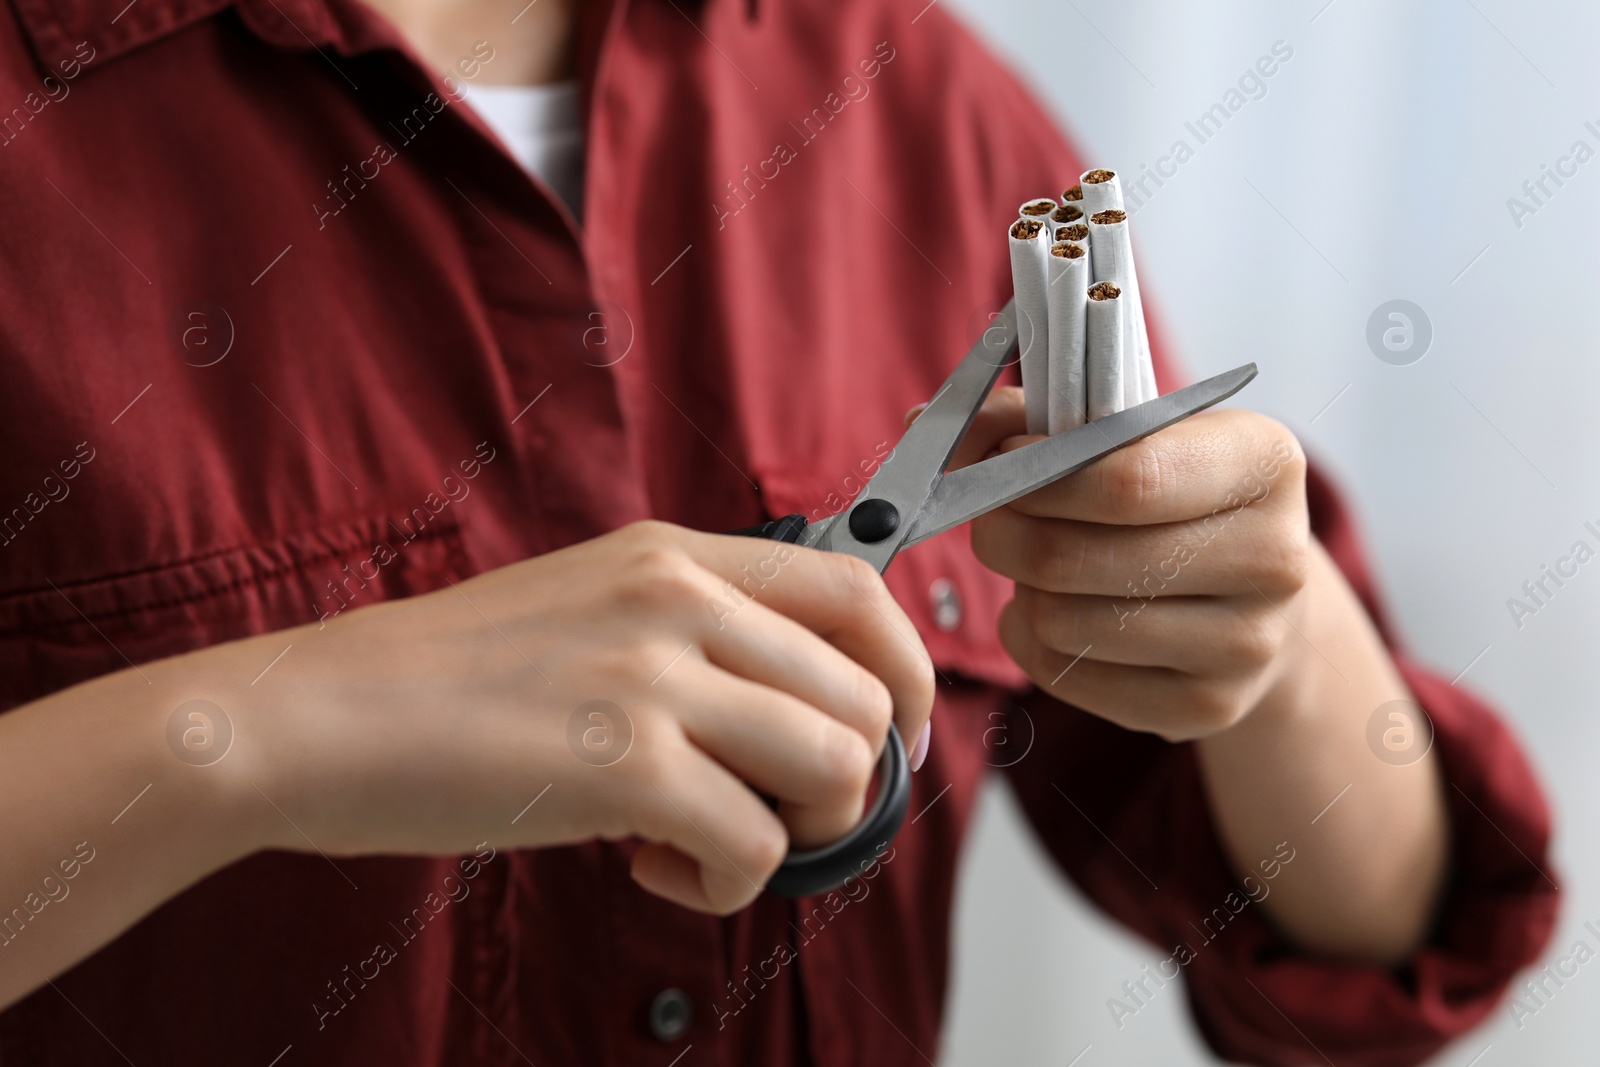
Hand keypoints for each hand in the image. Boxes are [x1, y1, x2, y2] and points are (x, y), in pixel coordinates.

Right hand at [229, 521, 933, 913]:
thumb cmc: (444, 680)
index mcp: (674, 556)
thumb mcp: (586, 607)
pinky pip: (754, 846)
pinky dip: (724, 883)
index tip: (894, 739)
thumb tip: (789, 710)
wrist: (319, 716)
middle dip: (846, 785)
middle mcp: (678, 600)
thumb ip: (690, 635)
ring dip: (795, 833)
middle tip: (773, 816)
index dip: (905, 672)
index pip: (856, 588)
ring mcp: (653, 677)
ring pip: (834, 769)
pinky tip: (651, 864)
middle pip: (864, 697)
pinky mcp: (622, 764)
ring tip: (707, 839)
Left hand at [950, 387, 1309, 740]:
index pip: (1126, 480)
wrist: (1253, 592)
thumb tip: (925, 426)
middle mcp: (1274, 558)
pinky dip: (1032, 641)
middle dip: (1004, 532)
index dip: (1037, 474)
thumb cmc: (1171, 493)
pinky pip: (1066, 676)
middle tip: (994, 518)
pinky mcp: (1208, 707)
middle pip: (1075, 556)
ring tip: (1039, 564)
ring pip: (1062, 620)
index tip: (1003, 464)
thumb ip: (1025, 417)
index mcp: (1265, 464)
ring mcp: (1247, 644)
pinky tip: (1055, 611)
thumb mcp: (1125, 432)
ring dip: (1022, 588)